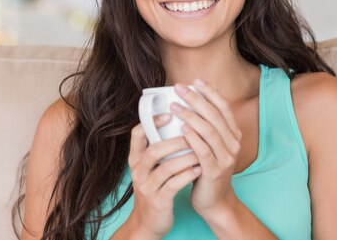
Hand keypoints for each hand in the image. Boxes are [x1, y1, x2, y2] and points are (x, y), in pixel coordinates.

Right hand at [126, 114, 201, 238]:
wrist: (149, 223)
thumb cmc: (154, 189)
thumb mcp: (149, 168)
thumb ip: (155, 149)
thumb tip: (172, 123)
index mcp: (135, 160)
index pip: (137, 134)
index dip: (151, 122)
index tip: (169, 114)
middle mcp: (138, 171)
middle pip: (153, 150)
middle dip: (174, 141)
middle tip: (192, 133)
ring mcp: (147, 187)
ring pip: (166, 168)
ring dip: (185, 157)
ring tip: (200, 150)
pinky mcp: (158, 201)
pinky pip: (173, 185)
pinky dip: (187, 175)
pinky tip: (199, 169)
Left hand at [171, 80, 242, 219]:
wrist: (214, 201)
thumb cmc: (207, 169)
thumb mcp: (211, 145)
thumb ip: (206, 126)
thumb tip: (192, 99)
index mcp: (233, 135)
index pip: (224, 107)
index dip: (211, 92)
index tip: (196, 80)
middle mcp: (233, 144)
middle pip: (215, 115)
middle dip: (196, 99)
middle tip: (179, 88)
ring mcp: (225, 158)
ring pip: (209, 131)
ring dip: (191, 115)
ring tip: (174, 105)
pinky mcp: (214, 171)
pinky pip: (203, 150)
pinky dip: (193, 138)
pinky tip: (181, 128)